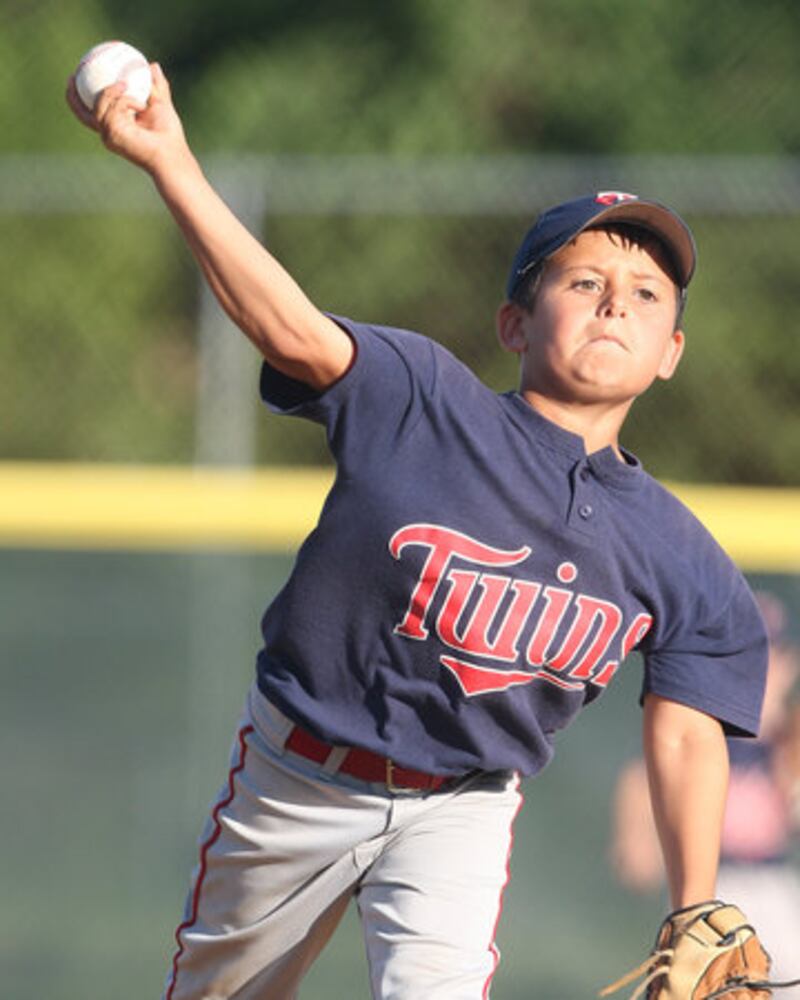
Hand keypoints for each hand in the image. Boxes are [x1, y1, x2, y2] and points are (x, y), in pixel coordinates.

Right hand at [65, 63, 189, 176]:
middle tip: (74, 75)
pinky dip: (127, 101)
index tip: (77, 75)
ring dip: (112, 92)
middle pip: (82, 113)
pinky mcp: (113, 135)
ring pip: (98, 105)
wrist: (172, 153)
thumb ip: (156, 86)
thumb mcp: (161, 104)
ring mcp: (109, 135)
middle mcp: (108, 132)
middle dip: (73, 95)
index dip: (80, 96)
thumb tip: (153, 65)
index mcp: (115, 126)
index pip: (91, 111)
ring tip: (124, 84)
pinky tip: (140, 104)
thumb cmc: (169, 134)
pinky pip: (113, 109)